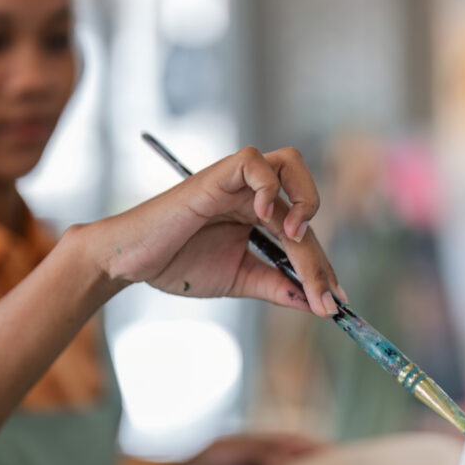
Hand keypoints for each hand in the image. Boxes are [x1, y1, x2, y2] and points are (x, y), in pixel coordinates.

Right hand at [88, 146, 343, 316]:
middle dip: (318, 256)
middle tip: (323, 296)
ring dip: (305, 200)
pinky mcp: (216, 175)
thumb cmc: (178, 264)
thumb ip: (276, 286)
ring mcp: (236, 181)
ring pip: (290, 165)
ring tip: (296, 239)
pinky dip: (267, 184)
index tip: (333, 304)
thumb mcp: (239, 279)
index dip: (322, 269)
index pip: (305, 235)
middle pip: (305, 206)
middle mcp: (253, 192)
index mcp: (260, 215)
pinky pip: (254, 161)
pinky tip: (263, 216)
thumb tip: (316, 303)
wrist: (131, 262)